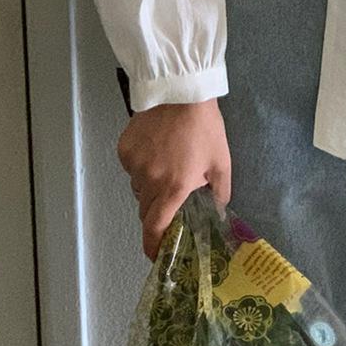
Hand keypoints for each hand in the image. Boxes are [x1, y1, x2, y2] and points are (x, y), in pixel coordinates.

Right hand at [116, 97, 230, 260]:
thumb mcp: (221, 161)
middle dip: (157, 211)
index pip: (155, 227)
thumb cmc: (204, 126)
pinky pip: (131, 168)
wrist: (180, 91)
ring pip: (138, 188)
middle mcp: (149, 181)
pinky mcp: (124, 149)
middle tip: (170, 199)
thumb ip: (220, 192)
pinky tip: (155, 149)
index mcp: (173, 188)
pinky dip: (141, 166)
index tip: (155, 254)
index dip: (153, 245)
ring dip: (149, 187)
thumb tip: (219, 210)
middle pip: (146, 210)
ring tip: (166, 166)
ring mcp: (133, 164)